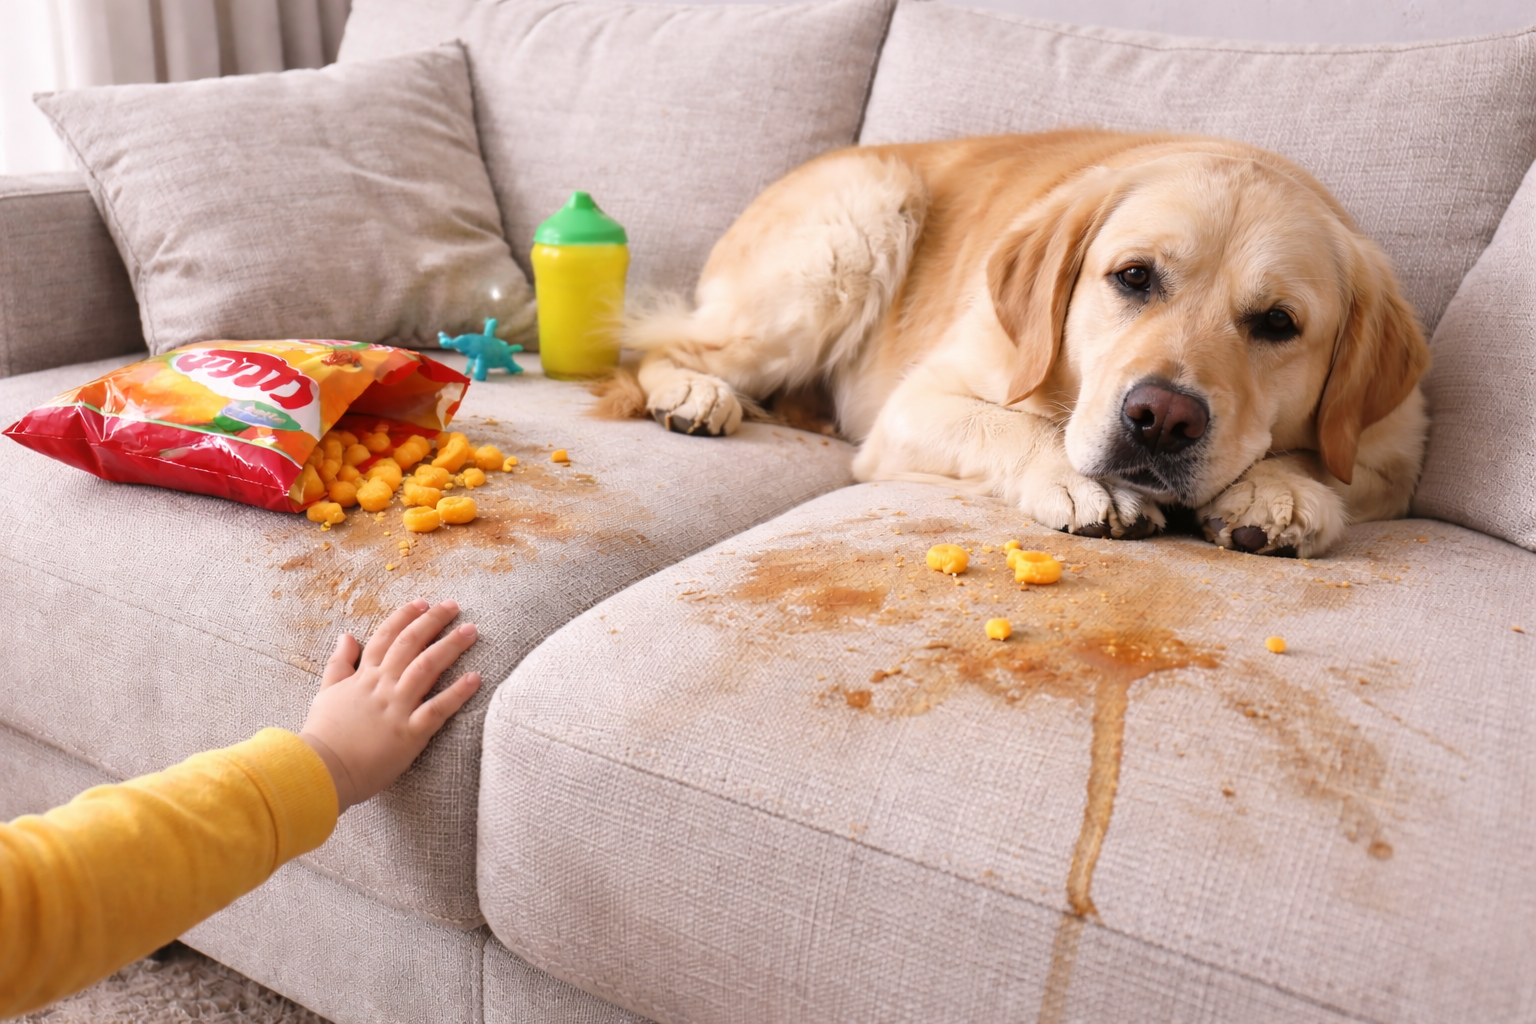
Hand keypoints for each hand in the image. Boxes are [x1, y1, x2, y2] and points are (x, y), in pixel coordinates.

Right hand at [300, 599, 480, 811]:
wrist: (319, 772)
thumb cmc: (323, 736)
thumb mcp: (326, 693)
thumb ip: (338, 664)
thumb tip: (346, 636)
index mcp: (363, 677)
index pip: (385, 637)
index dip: (405, 617)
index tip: (423, 603)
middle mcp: (381, 686)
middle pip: (410, 644)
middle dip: (433, 621)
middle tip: (454, 606)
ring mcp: (396, 708)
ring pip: (427, 668)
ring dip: (450, 646)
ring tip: (471, 631)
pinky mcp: (410, 733)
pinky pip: (438, 708)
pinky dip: (457, 693)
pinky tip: (476, 678)